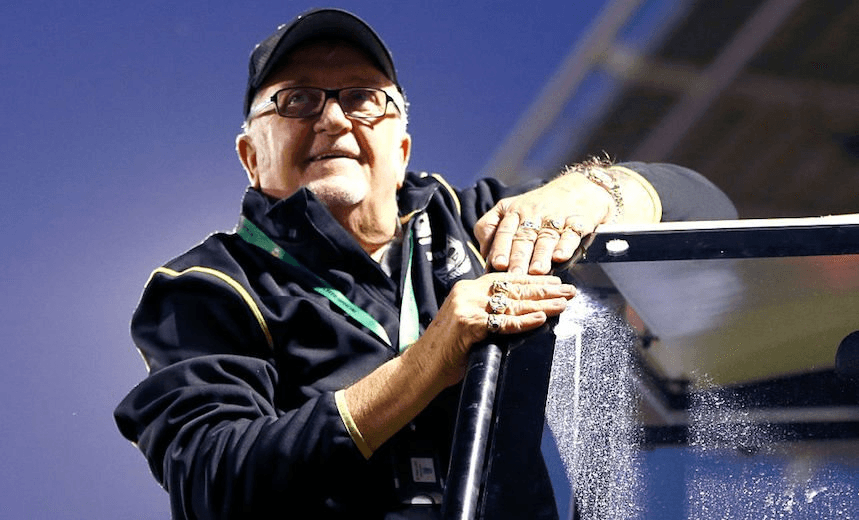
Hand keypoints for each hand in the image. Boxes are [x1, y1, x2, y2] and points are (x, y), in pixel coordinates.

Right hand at [415, 272, 574, 386]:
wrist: (422, 368)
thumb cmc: (448, 351)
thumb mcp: (469, 324)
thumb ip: (489, 314)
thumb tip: (521, 312)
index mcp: (468, 289)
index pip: (506, 279)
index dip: (533, 279)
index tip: (556, 281)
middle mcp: (467, 292)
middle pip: (513, 288)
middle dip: (544, 289)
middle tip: (568, 290)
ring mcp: (466, 307)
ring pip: (511, 303)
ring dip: (541, 303)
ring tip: (563, 303)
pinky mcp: (467, 325)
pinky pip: (501, 323)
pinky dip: (522, 322)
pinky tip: (540, 318)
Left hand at [474, 174, 612, 273]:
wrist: (579, 188)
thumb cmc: (538, 205)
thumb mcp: (509, 208)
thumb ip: (491, 228)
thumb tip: (483, 254)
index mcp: (514, 212)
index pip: (504, 231)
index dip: (500, 247)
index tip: (497, 264)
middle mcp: (533, 215)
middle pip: (524, 237)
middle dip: (519, 257)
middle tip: (515, 274)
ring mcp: (556, 218)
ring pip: (546, 238)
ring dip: (541, 255)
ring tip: (537, 271)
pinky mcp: (578, 222)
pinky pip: (571, 234)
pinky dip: (566, 245)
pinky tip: (560, 257)